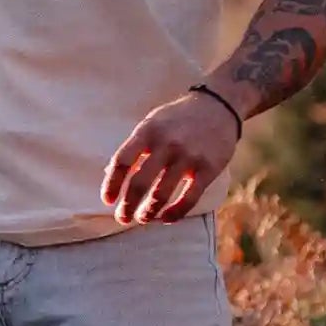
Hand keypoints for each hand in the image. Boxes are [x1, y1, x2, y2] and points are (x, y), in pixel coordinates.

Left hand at [101, 91, 240, 227]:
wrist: (218, 106)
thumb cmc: (178, 119)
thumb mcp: (152, 123)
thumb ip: (134, 147)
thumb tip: (110, 172)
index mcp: (148, 131)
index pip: (122, 161)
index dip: (111, 184)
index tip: (107, 200)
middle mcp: (166, 144)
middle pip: (139, 182)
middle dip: (127, 205)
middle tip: (123, 217)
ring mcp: (188, 156)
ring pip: (162, 194)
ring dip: (148, 212)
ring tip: (143, 218)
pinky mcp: (208, 168)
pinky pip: (189, 198)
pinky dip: (175, 213)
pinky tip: (166, 218)